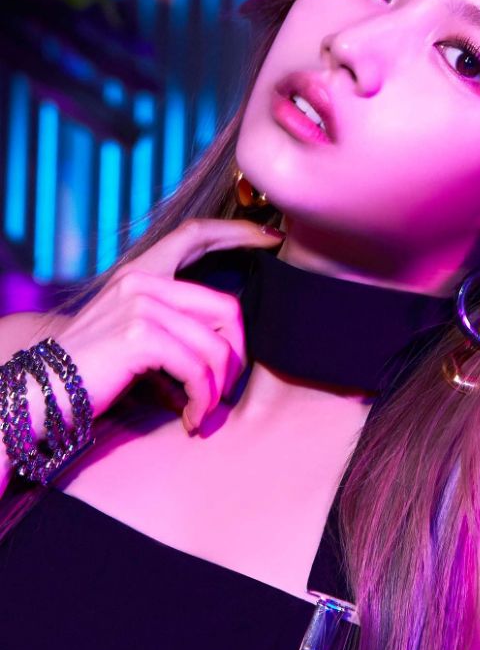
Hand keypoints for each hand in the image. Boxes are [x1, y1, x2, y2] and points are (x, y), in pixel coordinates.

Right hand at [50, 219, 283, 432]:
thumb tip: (226, 353)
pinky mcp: (139, 336)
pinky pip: (197, 368)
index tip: (271, 237)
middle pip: (226, 307)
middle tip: (225, 389)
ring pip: (215, 347)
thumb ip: (176, 329)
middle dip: (236, 355)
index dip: (238, 232)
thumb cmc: (91, 373)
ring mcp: (141, 305)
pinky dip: (201, 398)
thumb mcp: (136, 340)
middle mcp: (142, 281)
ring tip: (202, 412)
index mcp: (140, 273)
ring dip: (216, 389)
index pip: (196, 235)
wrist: (38, 393)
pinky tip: (189, 417)